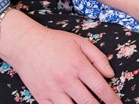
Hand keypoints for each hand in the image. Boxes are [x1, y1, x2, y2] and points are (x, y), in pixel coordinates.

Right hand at [0, 10, 120, 103]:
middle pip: (88, 102)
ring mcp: (53, 90)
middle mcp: (66, 80)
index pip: (100, 87)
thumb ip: (98, 58)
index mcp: (78, 65)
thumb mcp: (80, 42)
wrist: (26, 44)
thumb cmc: (55, 42)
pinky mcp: (42, 97)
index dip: (112, 100)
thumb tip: (110, 75)